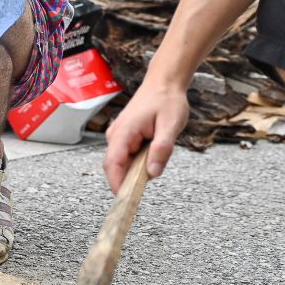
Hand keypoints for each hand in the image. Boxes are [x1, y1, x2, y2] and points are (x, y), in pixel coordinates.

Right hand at [103, 77, 190, 192]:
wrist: (164, 82)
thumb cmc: (167, 100)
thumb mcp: (171, 125)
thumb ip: (162, 149)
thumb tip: (153, 173)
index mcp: (124, 131)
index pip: (113, 164)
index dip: (117, 184)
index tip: (125, 202)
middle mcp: (116, 134)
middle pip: (116, 167)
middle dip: (130, 180)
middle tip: (150, 180)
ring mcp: (118, 136)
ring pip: (123, 163)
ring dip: (138, 169)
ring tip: (159, 153)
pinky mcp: (124, 137)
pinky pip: (128, 156)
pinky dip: (139, 161)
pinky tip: (154, 150)